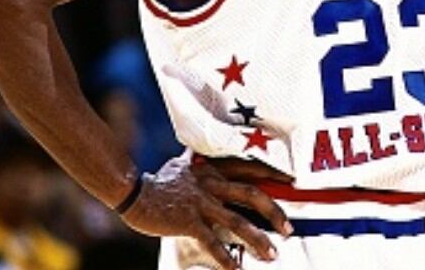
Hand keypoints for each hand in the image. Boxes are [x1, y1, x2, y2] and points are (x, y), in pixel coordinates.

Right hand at [121, 154, 292, 268]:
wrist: (133, 191)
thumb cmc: (161, 181)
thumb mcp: (188, 165)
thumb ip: (208, 166)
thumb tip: (220, 165)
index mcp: (215, 169)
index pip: (251, 169)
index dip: (273, 175)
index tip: (292, 181)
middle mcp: (212, 184)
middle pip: (252, 195)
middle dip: (275, 212)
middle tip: (288, 228)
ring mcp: (201, 203)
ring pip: (237, 221)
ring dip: (257, 239)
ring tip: (271, 253)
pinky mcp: (188, 221)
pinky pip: (211, 241)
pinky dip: (225, 257)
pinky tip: (236, 269)